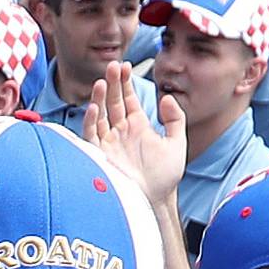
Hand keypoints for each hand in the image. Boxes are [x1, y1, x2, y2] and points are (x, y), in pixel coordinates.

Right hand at [84, 59, 183, 212]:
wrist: (155, 202)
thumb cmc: (165, 178)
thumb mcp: (177, 144)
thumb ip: (175, 119)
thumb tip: (166, 97)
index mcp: (136, 126)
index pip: (127, 98)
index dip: (125, 82)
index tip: (125, 66)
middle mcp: (120, 132)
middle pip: (112, 102)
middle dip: (112, 83)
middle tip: (113, 66)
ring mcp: (108, 143)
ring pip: (100, 115)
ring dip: (100, 98)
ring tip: (103, 81)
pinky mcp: (99, 157)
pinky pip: (91, 136)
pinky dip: (91, 121)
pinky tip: (94, 108)